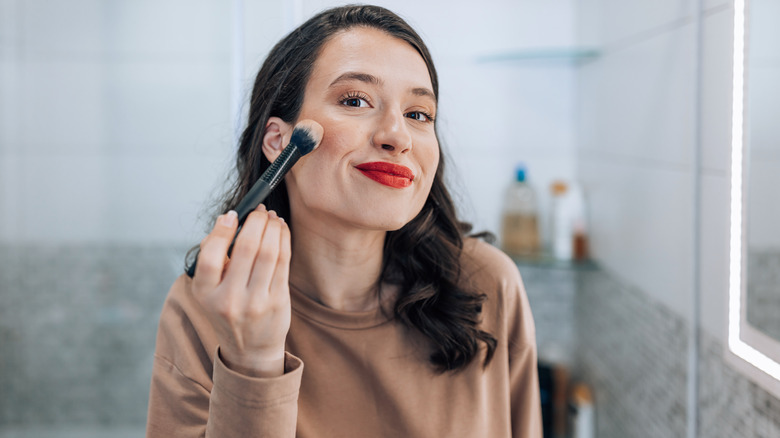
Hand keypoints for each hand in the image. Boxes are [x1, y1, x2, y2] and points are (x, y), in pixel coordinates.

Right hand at [191, 204, 291, 376]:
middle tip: (259, 210)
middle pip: (245, 248)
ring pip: (268, 252)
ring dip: (272, 227)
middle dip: (255, 221)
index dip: (222, 230)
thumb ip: (211, 260)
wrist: (250, 351)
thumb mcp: (208, 292)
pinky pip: (283, 262)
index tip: (232, 215)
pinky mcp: (277, 301)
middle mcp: (229, 299)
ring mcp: (255, 302)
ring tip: (272, 217)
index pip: (209, 256)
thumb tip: (226, 221)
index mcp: (205, 294)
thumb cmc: (228, 311)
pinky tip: (281, 229)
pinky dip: (283, 239)